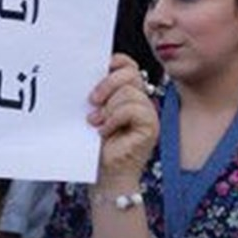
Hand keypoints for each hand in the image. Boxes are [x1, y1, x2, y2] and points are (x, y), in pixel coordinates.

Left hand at [87, 54, 158, 186]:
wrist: (106, 175)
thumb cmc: (98, 147)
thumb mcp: (94, 114)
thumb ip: (97, 95)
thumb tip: (86, 75)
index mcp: (128, 93)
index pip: (128, 65)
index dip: (116, 62)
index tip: (99, 69)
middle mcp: (141, 100)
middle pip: (130, 74)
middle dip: (108, 84)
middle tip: (92, 101)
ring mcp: (148, 113)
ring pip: (129, 92)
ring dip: (108, 108)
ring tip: (97, 123)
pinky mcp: (151, 126)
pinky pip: (133, 110)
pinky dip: (115, 119)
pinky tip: (105, 131)